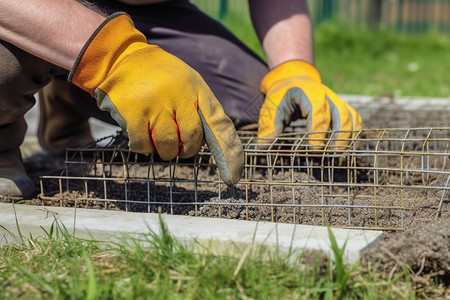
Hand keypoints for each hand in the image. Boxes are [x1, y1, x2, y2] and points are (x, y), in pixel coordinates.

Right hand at [69, 13, 242, 183]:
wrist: (124, 58)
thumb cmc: (163, 79)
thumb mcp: (189, 85)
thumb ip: (202, 111)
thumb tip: (220, 149)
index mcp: (198, 89)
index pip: (220, 125)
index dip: (229, 153)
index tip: (233, 177)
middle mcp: (179, 94)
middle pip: (191, 140)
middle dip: (187, 150)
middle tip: (180, 147)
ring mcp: (155, 102)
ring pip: (168, 146)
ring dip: (165, 150)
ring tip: (159, 137)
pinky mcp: (133, 111)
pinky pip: (143, 145)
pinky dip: (144, 147)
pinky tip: (143, 135)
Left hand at [258, 60, 361, 147]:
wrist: (291, 80)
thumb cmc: (280, 98)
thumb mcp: (270, 109)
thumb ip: (268, 127)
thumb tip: (263, 147)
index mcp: (308, 93)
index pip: (318, 112)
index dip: (318, 132)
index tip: (314, 149)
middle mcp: (326, 95)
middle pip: (340, 114)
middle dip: (338, 136)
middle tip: (329, 154)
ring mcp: (336, 100)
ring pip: (350, 116)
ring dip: (347, 136)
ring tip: (338, 154)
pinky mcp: (341, 107)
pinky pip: (354, 118)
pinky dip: (354, 132)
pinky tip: (346, 147)